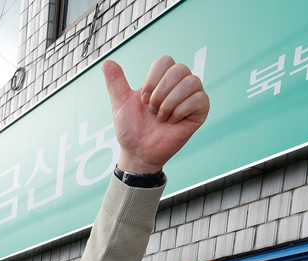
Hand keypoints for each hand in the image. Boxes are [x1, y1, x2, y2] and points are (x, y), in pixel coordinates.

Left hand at [104, 56, 208, 174]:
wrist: (138, 152)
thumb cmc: (132, 129)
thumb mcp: (120, 103)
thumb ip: (115, 82)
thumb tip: (107, 62)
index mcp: (161, 80)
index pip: (166, 61)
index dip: (152, 79)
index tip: (143, 99)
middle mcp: (179, 85)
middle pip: (180, 69)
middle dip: (161, 92)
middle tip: (152, 110)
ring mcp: (191, 97)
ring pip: (192, 82)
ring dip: (170, 102)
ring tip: (160, 117)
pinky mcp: (200, 111)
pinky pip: (200, 99)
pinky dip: (182, 110)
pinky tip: (172, 121)